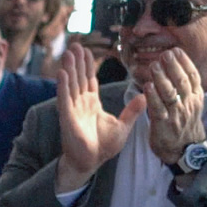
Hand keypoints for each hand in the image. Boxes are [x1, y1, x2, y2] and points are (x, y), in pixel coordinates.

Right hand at [53, 41, 141, 192]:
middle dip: (77, 62)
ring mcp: (73, 109)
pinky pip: (65, 98)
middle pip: (79, 78)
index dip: (88, 66)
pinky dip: (63, 85)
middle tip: (76, 44)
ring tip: (69, 53)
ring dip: (70, 68)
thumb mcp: (123, 126)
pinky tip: (62, 73)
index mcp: (92, 104)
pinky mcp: (67, 117)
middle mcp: (80, 104)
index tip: (87, 51)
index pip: (89, 81)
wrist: (91, 162)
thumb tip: (144, 96)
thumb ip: (132, 111)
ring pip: (71, 84)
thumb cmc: (104, 147)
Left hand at [142, 47, 206, 165]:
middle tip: (165, 54)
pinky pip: (158, 108)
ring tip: (154, 65)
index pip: (193, 77)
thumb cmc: (184, 125)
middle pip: (182, 82)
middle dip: (174, 66)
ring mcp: (177, 114)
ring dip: (162, 78)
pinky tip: (147, 86)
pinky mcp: (164, 124)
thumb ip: (186, 90)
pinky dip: (152, 96)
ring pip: (170, 93)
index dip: (185, 63)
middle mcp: (188, 104)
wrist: (185, 150)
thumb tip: (179, 69)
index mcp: (195, 98)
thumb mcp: (191, 105)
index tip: (177, 51)